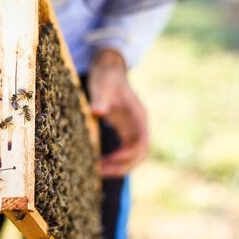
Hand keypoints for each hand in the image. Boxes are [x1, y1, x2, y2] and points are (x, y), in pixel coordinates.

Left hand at [88, 49, 148, 177]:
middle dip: (123, 165)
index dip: (130, 154)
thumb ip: (100, 98)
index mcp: (138, 115)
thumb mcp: (102, 85)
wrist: (108, 67)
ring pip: (131, 154)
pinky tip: (98, 162)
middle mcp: (138, 124)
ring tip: (98, 170)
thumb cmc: (106, 75)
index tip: (112, 159)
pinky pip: (123, 150)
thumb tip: (97, 112)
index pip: (141, 141)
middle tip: (102, 171)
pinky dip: (114, 159)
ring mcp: (131, 127)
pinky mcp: (123, 129)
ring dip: (118, 165)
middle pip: (139, 153)